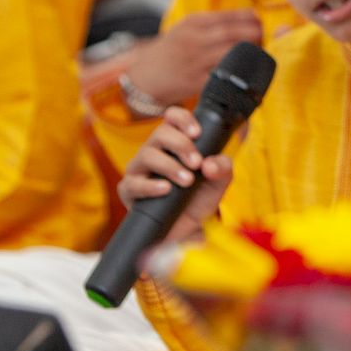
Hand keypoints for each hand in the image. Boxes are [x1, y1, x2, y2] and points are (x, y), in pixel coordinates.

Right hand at [118, 107, 233, 244]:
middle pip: (160, 133)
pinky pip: (133, 183)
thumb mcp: (217, 184)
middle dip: (181, 145)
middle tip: (197, 163)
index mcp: (174, 143)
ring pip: (147, 155)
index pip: (172, 118)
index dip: (182, 118)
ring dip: (169, 166)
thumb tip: (210, 164)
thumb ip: (222, 169)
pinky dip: (151, 186)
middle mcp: (154, 152)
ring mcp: (139, 170)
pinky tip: (166, 189)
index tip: (197, 132)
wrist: (186, 232)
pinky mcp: (129, 191)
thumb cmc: (198, 200)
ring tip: (187, 180)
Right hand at [125, 10, 262, 110]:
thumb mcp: (186, 30)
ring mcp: (195, 60)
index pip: (233, 16)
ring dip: (251, 55)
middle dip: (256, 36)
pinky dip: (239, 77)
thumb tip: (250, 20)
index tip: (262, 25)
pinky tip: (250, 78)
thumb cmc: (170, 54)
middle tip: (265, 42)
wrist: (141, 79)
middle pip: (236, 33)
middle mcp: (195, 39)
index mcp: (194, 23)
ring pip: (233, 53)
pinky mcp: (196, 82)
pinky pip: (224, 77)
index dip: (253, 20)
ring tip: (259, 57)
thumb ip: (213, 25)